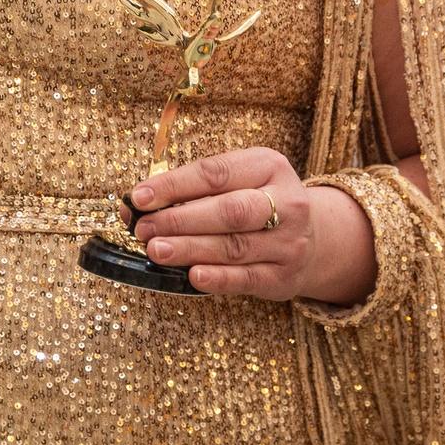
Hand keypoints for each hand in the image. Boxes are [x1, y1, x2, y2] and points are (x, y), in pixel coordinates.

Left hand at [126, 146, 361, 301]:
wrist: (313, 237)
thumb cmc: (256, 203)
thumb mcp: (235, 182)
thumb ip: (189, 190)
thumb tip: (132, 206)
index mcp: (268, 166)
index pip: (216, 174)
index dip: (174, 185)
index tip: (139, 197)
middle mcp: (286, 202)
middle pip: (229, 211)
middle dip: (181, 220)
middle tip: (143, 228)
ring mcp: (289, 242)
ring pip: (235, 246)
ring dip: (190, 249)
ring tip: (155, 250)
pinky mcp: (285, 277)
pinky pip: (247, 279)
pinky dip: (218, 278)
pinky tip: (192, 276)